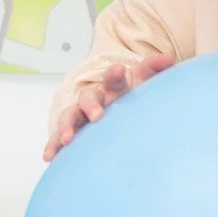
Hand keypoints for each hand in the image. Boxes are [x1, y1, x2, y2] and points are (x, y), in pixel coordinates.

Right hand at [44, 53, 175, 161]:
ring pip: (70, 117)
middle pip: (88, 97)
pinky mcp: (74, 134)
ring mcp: (82, 117)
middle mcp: (95, 100)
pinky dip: (53, 145)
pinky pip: (59, 139)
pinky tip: (49, 157)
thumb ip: (154, 70)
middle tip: (97, 116)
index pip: (112, 78)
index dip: (114, 74)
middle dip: (90, 105)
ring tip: (68, 139)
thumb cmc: (134, 95)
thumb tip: (168, 60)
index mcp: (113, 88)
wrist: (126, 112)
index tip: (119, 71)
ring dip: (66, 126)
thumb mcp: (145, 83)